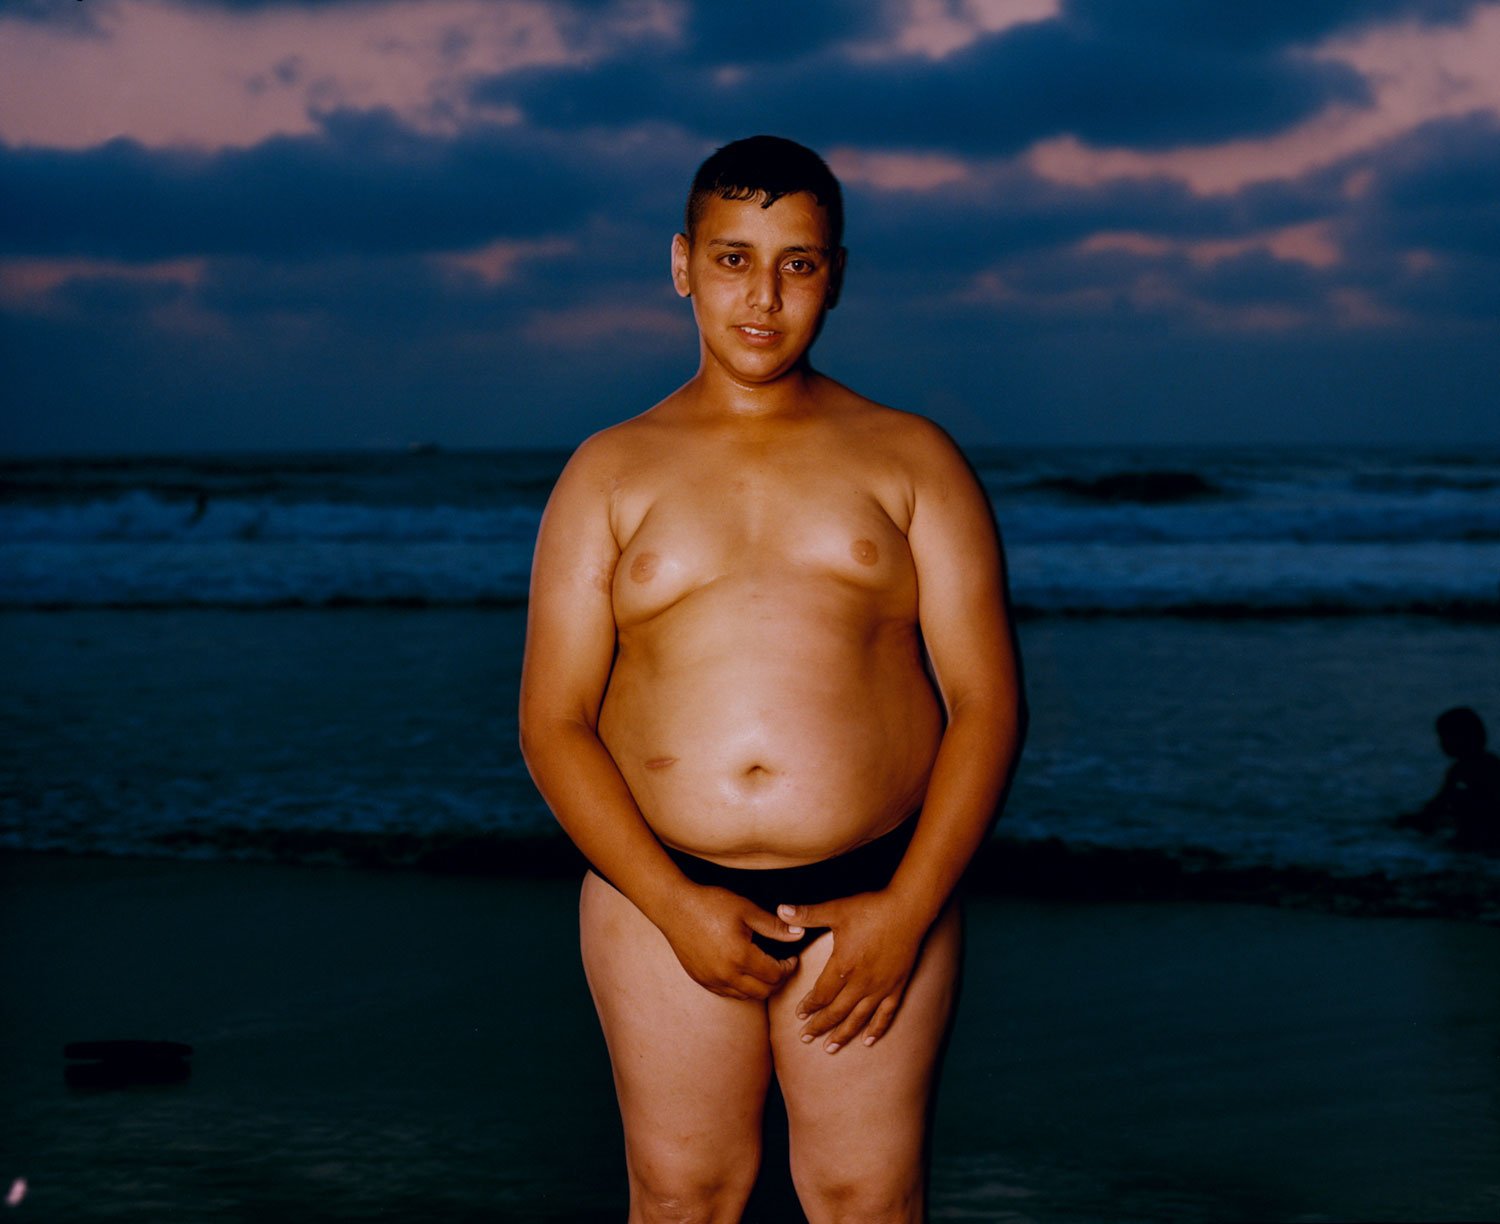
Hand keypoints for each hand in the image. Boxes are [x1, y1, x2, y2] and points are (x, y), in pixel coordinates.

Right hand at [657, 883, 804, 999]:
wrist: (674, 907)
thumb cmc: (711, 904)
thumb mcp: (747, 910)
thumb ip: (775, 926)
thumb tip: (800, 935)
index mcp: (740, 956)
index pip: (775, 975)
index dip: (789, 968)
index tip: (791, 958)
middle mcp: (726, 974)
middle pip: (763, 992)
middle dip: (778, 982)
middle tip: (782, 967)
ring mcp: (712, 980)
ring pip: (746, 996)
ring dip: (760, 987)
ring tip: (765, 969)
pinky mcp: (701, 980)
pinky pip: (728, 993)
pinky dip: (741, 987)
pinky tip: (743, 971)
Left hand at [776, 891, 926, 1051]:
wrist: (908, 909)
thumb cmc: (871, 908)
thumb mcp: (836, 909)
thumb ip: (807, 914)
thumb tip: (780, 909)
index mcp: (843, 966)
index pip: (821, 994)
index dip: (809, 1006)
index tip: (799, 1014)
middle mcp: (861, 983)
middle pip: (836, 1012)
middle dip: (819, 1026)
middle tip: (805, 1037)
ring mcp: (880, 987)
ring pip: (858, 1018)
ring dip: (843, 1035)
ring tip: (830, 1048)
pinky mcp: (897, 987)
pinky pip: (886, 1015)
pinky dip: (876, 1030)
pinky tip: (868, 1041)